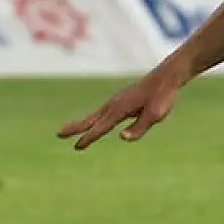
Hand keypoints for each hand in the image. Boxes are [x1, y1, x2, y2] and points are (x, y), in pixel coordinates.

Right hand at [58, 66, 186, 149]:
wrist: (165, 77)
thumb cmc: (162, 97)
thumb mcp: (155, 115)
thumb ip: (139, 128)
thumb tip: (122, 138)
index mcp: (121, 110)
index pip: (102, 127)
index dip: (89, 138)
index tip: (77, 146)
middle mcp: (114, 105)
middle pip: (90, 119)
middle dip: (75, 128)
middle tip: (58, 135)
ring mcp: (115, 102)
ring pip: (94, 115)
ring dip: (80, 123)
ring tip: (66, 130)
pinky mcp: (120, 101)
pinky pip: (101, 113)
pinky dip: (91, 119)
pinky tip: (91, 123)